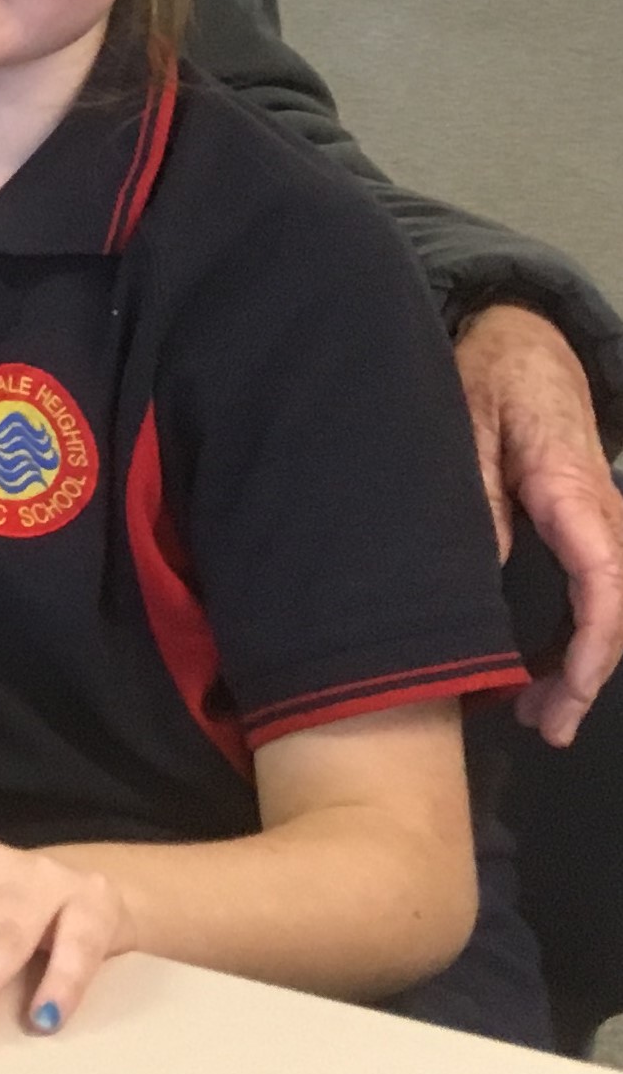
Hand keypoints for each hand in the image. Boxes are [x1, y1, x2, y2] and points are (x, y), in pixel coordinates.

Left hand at [456, 304, 622, 744]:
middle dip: (588, 675)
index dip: (594, 643)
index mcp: (573, 491)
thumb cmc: (492, 381)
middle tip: (542, 725)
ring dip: (586, 664)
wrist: (527, 348)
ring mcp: (605, 523)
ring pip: (613, 606)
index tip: (571, 688)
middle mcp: (605, 513)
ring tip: (541, 716)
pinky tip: (551, 673)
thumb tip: (482, 570)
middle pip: (617, 608)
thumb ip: (476, 495)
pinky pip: (601, 592)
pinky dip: (584, 638)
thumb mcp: (465, 429)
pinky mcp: (592, 530)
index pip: (604, 579)